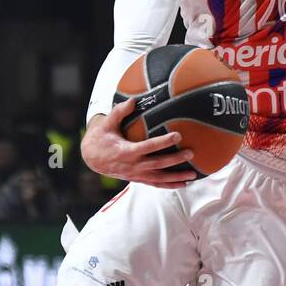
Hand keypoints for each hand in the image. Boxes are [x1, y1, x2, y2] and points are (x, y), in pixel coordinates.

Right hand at [80, 99, 197, 186]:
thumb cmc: (101, 138)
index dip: (164, 142)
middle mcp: (133, 165)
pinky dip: (170, 185)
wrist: (92, 158)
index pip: (149, 147)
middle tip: (191, 153)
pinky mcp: (138, 179)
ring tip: (193, 174)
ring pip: (159, 178)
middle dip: (175, 159)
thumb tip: (134, 100)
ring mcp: (136, 174)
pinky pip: (156, 184)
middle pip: (158, 164)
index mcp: (126, 151)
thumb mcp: (106, 124)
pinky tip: (184, 184)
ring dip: (177, 177)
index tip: (178, 136)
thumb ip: (120, 112)